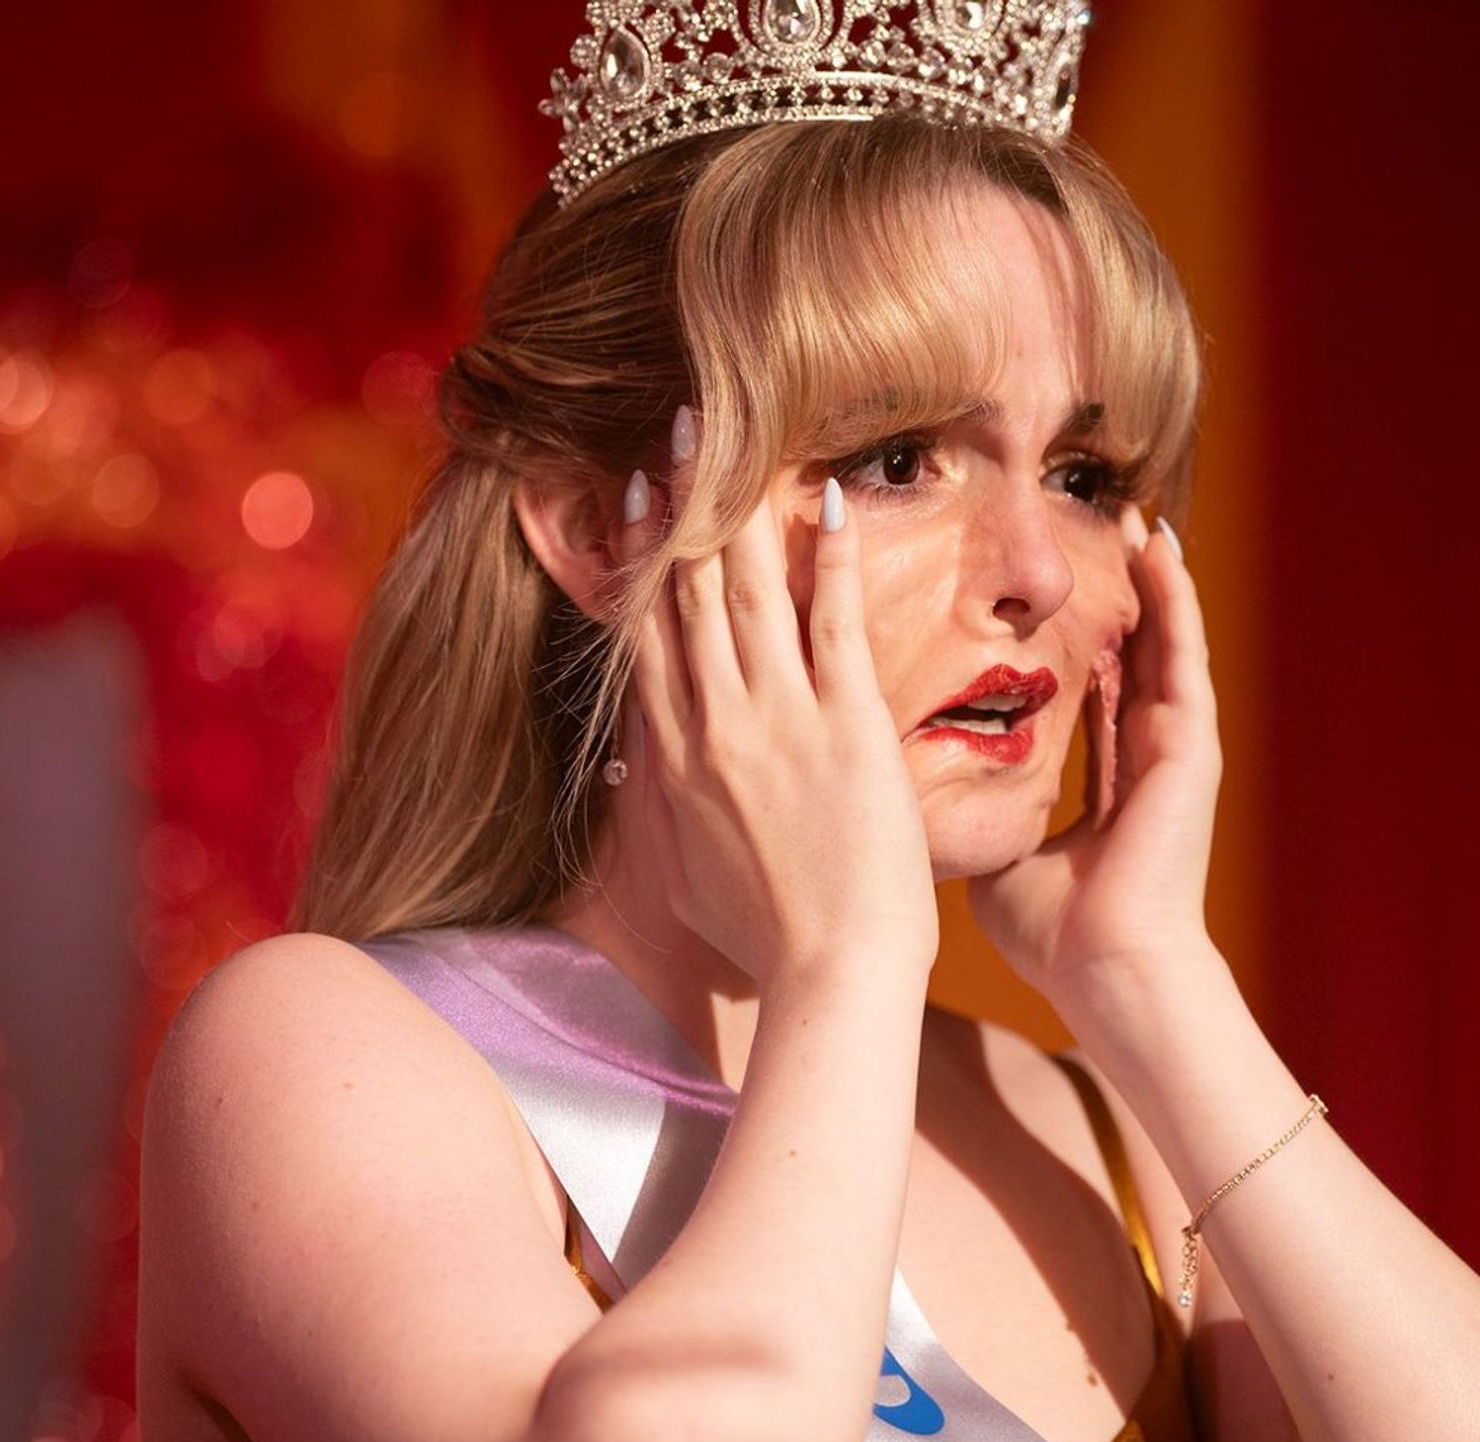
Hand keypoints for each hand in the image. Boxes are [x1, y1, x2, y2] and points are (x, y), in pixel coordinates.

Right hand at [625, 414, 939, 986]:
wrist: (834, 969)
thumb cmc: (768, 940)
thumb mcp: (687, 874)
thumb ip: (661, 810)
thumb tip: (639, 770)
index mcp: (673, 760)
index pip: (645, 637)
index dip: (637, 560)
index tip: (632, 500)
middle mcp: (714, 724)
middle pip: (684, 593)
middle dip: (678, 506)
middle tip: (678, 434)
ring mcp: (778, 717)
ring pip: (745, 590)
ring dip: (734, 506)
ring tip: (727, 439)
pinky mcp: (846, 722)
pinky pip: (834, 619)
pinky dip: (830, 555)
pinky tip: (830, 497)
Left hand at [965, 505, 1221, 999]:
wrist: (1108, 968)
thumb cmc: (1057, 936)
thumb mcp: (1001, 855)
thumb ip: (974, 814)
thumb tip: (917, 793)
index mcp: (1108, 784)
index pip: (1095, 692)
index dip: (1077, 642)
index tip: (1053, 595)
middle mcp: (1148, 757)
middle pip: (1134, 653)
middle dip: (1119, 591)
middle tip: (1097, 527)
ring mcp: (1177, 747)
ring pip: (1164, 640)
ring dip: (1151, 578)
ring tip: (1132, 516)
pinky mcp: (1192, 742)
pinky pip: (1183, 652)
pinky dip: (1174, 597)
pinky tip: (1158, 546)